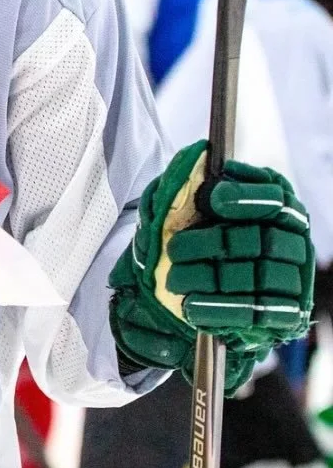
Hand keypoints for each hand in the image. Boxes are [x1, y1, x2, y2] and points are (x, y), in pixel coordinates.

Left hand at [109, 140, 313, 392]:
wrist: (190, 283)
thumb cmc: (193, 231)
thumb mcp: (184, 202)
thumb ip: (189, 179)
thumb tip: (198, 153)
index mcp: (277, 207)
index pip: (275, 198)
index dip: (247, 196)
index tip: (213, 197)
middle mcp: (293, 240)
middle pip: (260, 241)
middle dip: (212, 245)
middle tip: (174, 249)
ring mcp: (293, 279)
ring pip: (256, 278)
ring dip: (210, 279)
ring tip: (173, 278)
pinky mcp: (285, 314)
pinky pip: (257, 314)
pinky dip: (220, 310)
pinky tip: (190, 305)